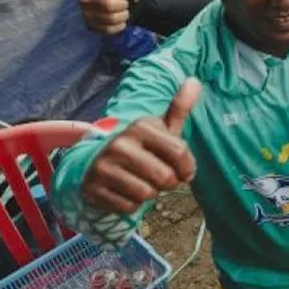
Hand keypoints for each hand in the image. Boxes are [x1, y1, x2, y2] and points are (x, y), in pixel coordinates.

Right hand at [79, 0, 143, 34]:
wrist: (132, 8)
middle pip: (107, 6)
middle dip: (122, 5)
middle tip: (125, 3)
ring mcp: (86, 15)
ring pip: (109, 19)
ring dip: (122, 16)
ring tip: (122, 11)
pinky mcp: (91, 28)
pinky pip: (108, 30)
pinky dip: (119, 26)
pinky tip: (119, 21)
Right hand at [81, 79, 200, 213]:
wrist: (95, 163)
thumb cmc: (140, 147)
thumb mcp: (159, 128)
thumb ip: (178, 108)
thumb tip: (194, 81)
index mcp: (140, 127)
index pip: (179, 152)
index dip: (188, 168)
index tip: (185, 171)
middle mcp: (120, 144)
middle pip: (164, 178)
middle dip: (167, 183)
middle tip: (160, 178)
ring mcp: (104, 166)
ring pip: (146, 195)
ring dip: (149, 194)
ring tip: (141, 183)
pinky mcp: (93, 188)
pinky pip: (128, 207)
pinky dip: (131, 205)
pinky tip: (125, 192)